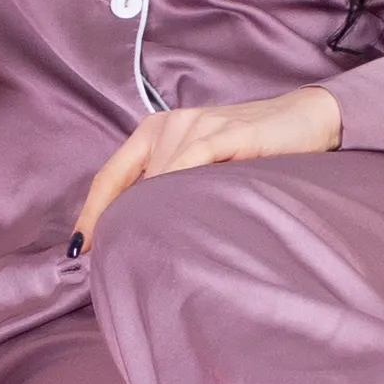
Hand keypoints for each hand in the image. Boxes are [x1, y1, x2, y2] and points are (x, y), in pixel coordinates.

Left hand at [70, 86, 342, 252]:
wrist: (305, 121)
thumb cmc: (250, 152)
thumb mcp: (200, 166)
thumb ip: (169, 185)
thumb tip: (135, 232)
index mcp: (154, 131)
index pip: (109, 176)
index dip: (91, 214)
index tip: (79, 251)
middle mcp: (169, 124)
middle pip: (130, 184)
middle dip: (123, 222)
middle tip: (119, 261)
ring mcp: (197, 125)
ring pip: (160, 180)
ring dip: (156, 216)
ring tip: (159, 251)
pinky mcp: (226, 133)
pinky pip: (192, 164)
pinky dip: (180, 189)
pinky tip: (178, 219)